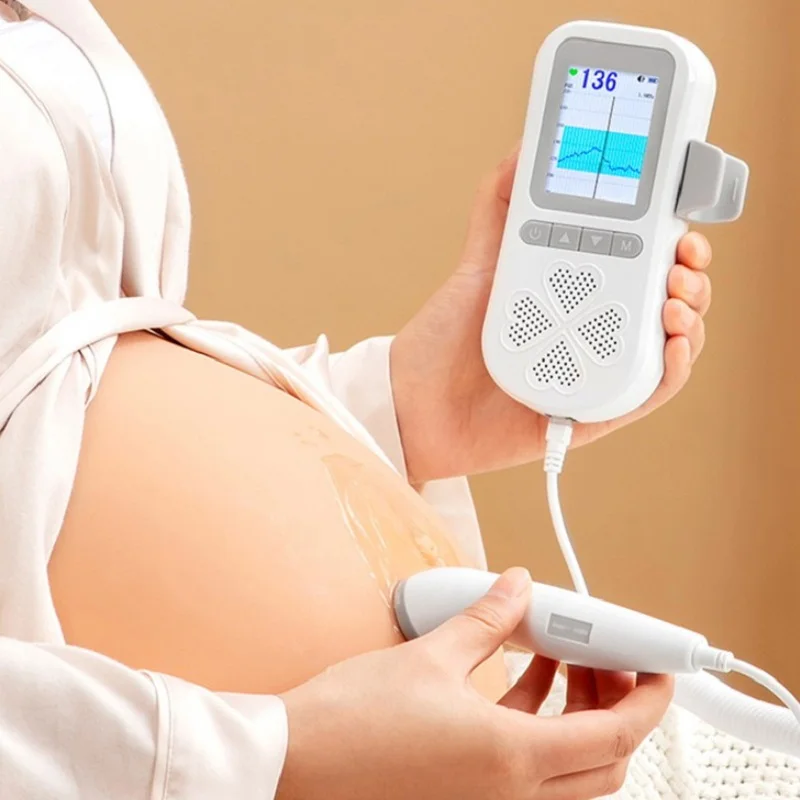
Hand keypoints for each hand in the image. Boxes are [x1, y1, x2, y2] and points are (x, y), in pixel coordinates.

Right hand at [277, 568, 672, 799]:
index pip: (615, 736)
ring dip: (578, 711)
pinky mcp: (466, 790)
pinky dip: (538, 719)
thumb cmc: (356, 719)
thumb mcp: (432, 656)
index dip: (649, 699)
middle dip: (616, 703)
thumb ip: (488, 619)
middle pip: (602, 759)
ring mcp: (488, 797)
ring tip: (562, 653)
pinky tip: (522, 671)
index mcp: (510, 759)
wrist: (298, 762)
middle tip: (606, 654)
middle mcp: (509, 791)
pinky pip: (527, 761)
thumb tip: (518, 585)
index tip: (662, 668)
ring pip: (568, 764)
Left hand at [391, 146, 712, 482]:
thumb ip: (501, 205)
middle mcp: (593, 330)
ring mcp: (595, 370)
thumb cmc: (445, 340)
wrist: (416, 403)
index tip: (680, 218)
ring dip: (691, 315)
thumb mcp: (478, 263)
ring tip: (674, 297)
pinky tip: (673, 343)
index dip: (672, 240)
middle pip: (667, 299)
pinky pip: (648, 393)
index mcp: (577, 293)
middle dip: (691, 273)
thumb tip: (523, 148)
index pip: (642, 262)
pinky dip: (673, 370)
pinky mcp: (593, 413)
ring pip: (669, 343)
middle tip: (682, 256)